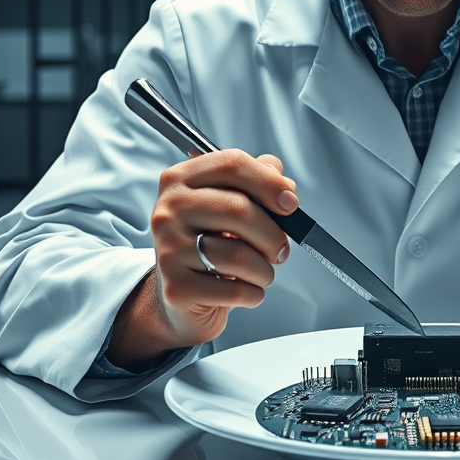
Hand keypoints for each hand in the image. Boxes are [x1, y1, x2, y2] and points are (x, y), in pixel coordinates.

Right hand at [107, 150, 298, 368]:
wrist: (184, 295)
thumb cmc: (214, 242)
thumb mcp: (231, 203)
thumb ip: (257, 182)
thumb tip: (285, 186)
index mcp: (181, 179)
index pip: (231, 164)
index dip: (269, 182)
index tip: (291, 203)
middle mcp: (168, 209)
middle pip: (238, 209)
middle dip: (272, 234)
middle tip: (281, 249)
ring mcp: (168, 249)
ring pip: (239, 255)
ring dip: (265, 269)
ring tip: (262, 273)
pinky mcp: (176, 288)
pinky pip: (235, 290)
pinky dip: (254, 293)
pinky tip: (247, 290)